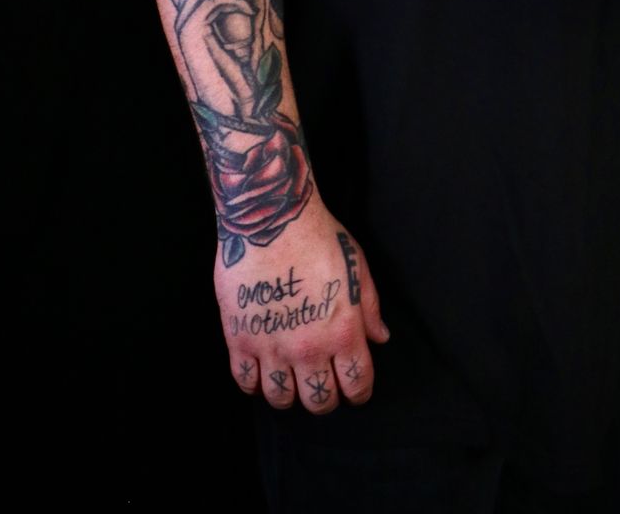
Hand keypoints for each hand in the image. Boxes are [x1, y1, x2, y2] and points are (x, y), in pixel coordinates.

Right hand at [214, 199, 390, 411]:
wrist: (272, 219)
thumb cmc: (318, 236)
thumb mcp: (357, 266)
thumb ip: (369, 308)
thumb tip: (379, 338)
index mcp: (343, 331)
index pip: (357, 384)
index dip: (358, 393)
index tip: (355, 390)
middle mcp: (309, 347)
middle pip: (319, 401)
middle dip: (325, 399)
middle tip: (322, 385)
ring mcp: (271, 346)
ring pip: (280, 398)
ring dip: (289, 395)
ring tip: (291, 380)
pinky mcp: (240, 338)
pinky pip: (245, 381)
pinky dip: (254, 384)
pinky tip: (262, 371)